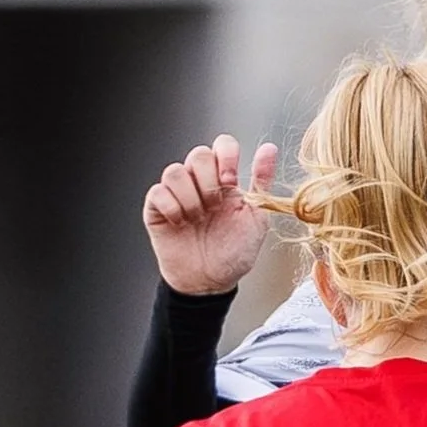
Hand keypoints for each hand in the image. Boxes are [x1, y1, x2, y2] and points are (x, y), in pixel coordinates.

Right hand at [143, 135, 280, 296]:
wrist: (211, 282)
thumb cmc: (233, 253)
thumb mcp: (256, 218)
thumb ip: (261, 182)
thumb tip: (269, 148)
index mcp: (224, 180)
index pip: (222, 144)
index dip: (226, 156)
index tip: (231, 182)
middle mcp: (199, 182)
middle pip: (198, 154)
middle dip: (209, 182)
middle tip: (215, 207)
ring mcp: (176, 193)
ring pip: (175, 171)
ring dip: (191, 198)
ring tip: (198, 219)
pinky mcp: (157, 207)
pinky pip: (158, 192)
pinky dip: (172, 207)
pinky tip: (180, 223)